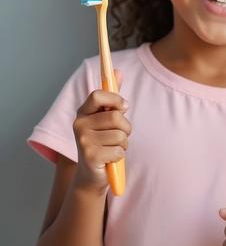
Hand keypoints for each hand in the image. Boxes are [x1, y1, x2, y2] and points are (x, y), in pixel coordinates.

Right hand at [72, 70, 129, 193]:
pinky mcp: (91, 156)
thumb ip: (112, 97)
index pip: (98, 95)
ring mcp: (83, 141)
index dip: (115, 99)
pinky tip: (110, 159)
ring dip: (123, 143)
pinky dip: (120, 155)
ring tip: (112, 148)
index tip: (123, 107)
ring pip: (121, 134)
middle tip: (118, 135)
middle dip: (126, 127)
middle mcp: (79, 125)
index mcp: (83, 112)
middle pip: (116, 117)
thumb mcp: (106, 118)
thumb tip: (117, 71)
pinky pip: (119, 150)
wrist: (91, 174)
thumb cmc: (102, 141)